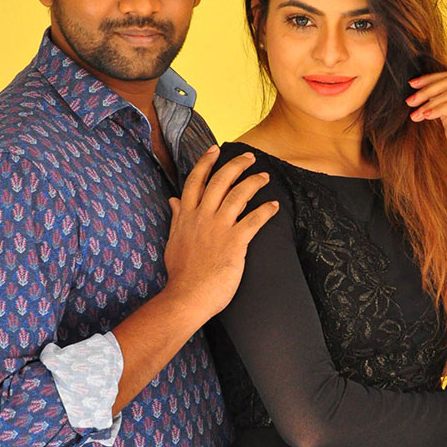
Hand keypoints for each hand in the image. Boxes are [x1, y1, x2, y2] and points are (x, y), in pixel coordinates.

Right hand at [163, 145, 278, 321]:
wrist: (187, 296)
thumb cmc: (181, 274)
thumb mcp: (174, 241)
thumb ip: (177, 218)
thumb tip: (173, 200)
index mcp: (187, 216)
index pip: (195, 181)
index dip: (205, 162)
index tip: (214, 149)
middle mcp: (202, 217)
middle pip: (220, 181)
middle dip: (236, 165)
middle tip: (249, 158)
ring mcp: (219, 228)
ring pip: (238, 195)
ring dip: (254, 183)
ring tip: (264, 177)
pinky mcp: (235, 242)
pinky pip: (254, 220)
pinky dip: (266, 210)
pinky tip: (274, 206)